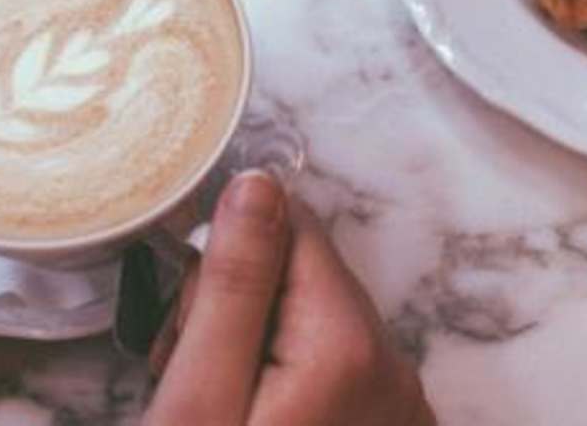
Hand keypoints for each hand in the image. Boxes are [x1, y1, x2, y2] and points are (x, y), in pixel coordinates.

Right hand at [145, 172, 433, 425]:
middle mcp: (395, 369)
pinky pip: (336, 372)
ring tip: (214, 403)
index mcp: (349, 345)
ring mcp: (400, 406)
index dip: (229, 257)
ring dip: (259, 346)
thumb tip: (258, 184)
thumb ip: (233, 287)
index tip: (190, 318)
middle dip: (239, 306)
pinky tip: (252, 415)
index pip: (292, 227)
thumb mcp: (198, 398)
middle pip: (306, 276)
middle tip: (187, 372)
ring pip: (316, 324)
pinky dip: (289, 383)